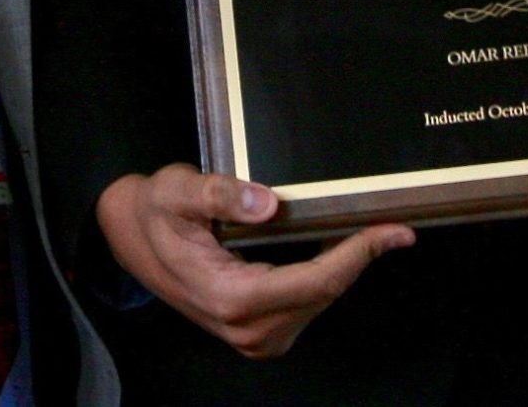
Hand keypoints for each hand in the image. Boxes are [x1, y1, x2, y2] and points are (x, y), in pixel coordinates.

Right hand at [94, 165, 413, 357]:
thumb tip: (269, 202)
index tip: (395, 232)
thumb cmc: (156, 211)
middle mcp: (247, 328)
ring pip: (320, 301)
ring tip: (364, 229)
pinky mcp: (258, 333)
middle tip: (391, 223)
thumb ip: (221, 194)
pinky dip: (326, 276)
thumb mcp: (178, 191)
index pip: (316, 281)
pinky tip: (333, 248)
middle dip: (360, 258)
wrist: (132, 238)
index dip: (360, 256)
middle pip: (325, 293)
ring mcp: (253, 336)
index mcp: (232, 298)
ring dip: (344, 267)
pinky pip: (307, 303)